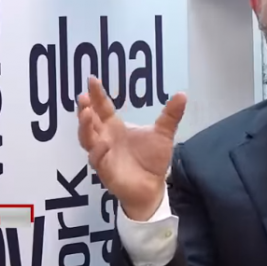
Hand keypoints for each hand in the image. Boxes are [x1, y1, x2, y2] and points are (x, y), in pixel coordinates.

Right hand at [77, 75, 186, 220]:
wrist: (153, 186)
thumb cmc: (152, 159)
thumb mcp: (163, 134)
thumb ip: (170, 115)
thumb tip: (183, 94)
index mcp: (115, 127)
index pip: (102, 108)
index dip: (96, 94)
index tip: (92, 79)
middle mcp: (104, 138)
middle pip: (89, 122)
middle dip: (85, 109)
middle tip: (83, 97)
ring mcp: (102, 154)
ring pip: (87, 139)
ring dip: (85, 127)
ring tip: (87, 114)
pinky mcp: (105, 170)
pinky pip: (97, 160)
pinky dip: (98, 151)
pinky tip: (103, 143)